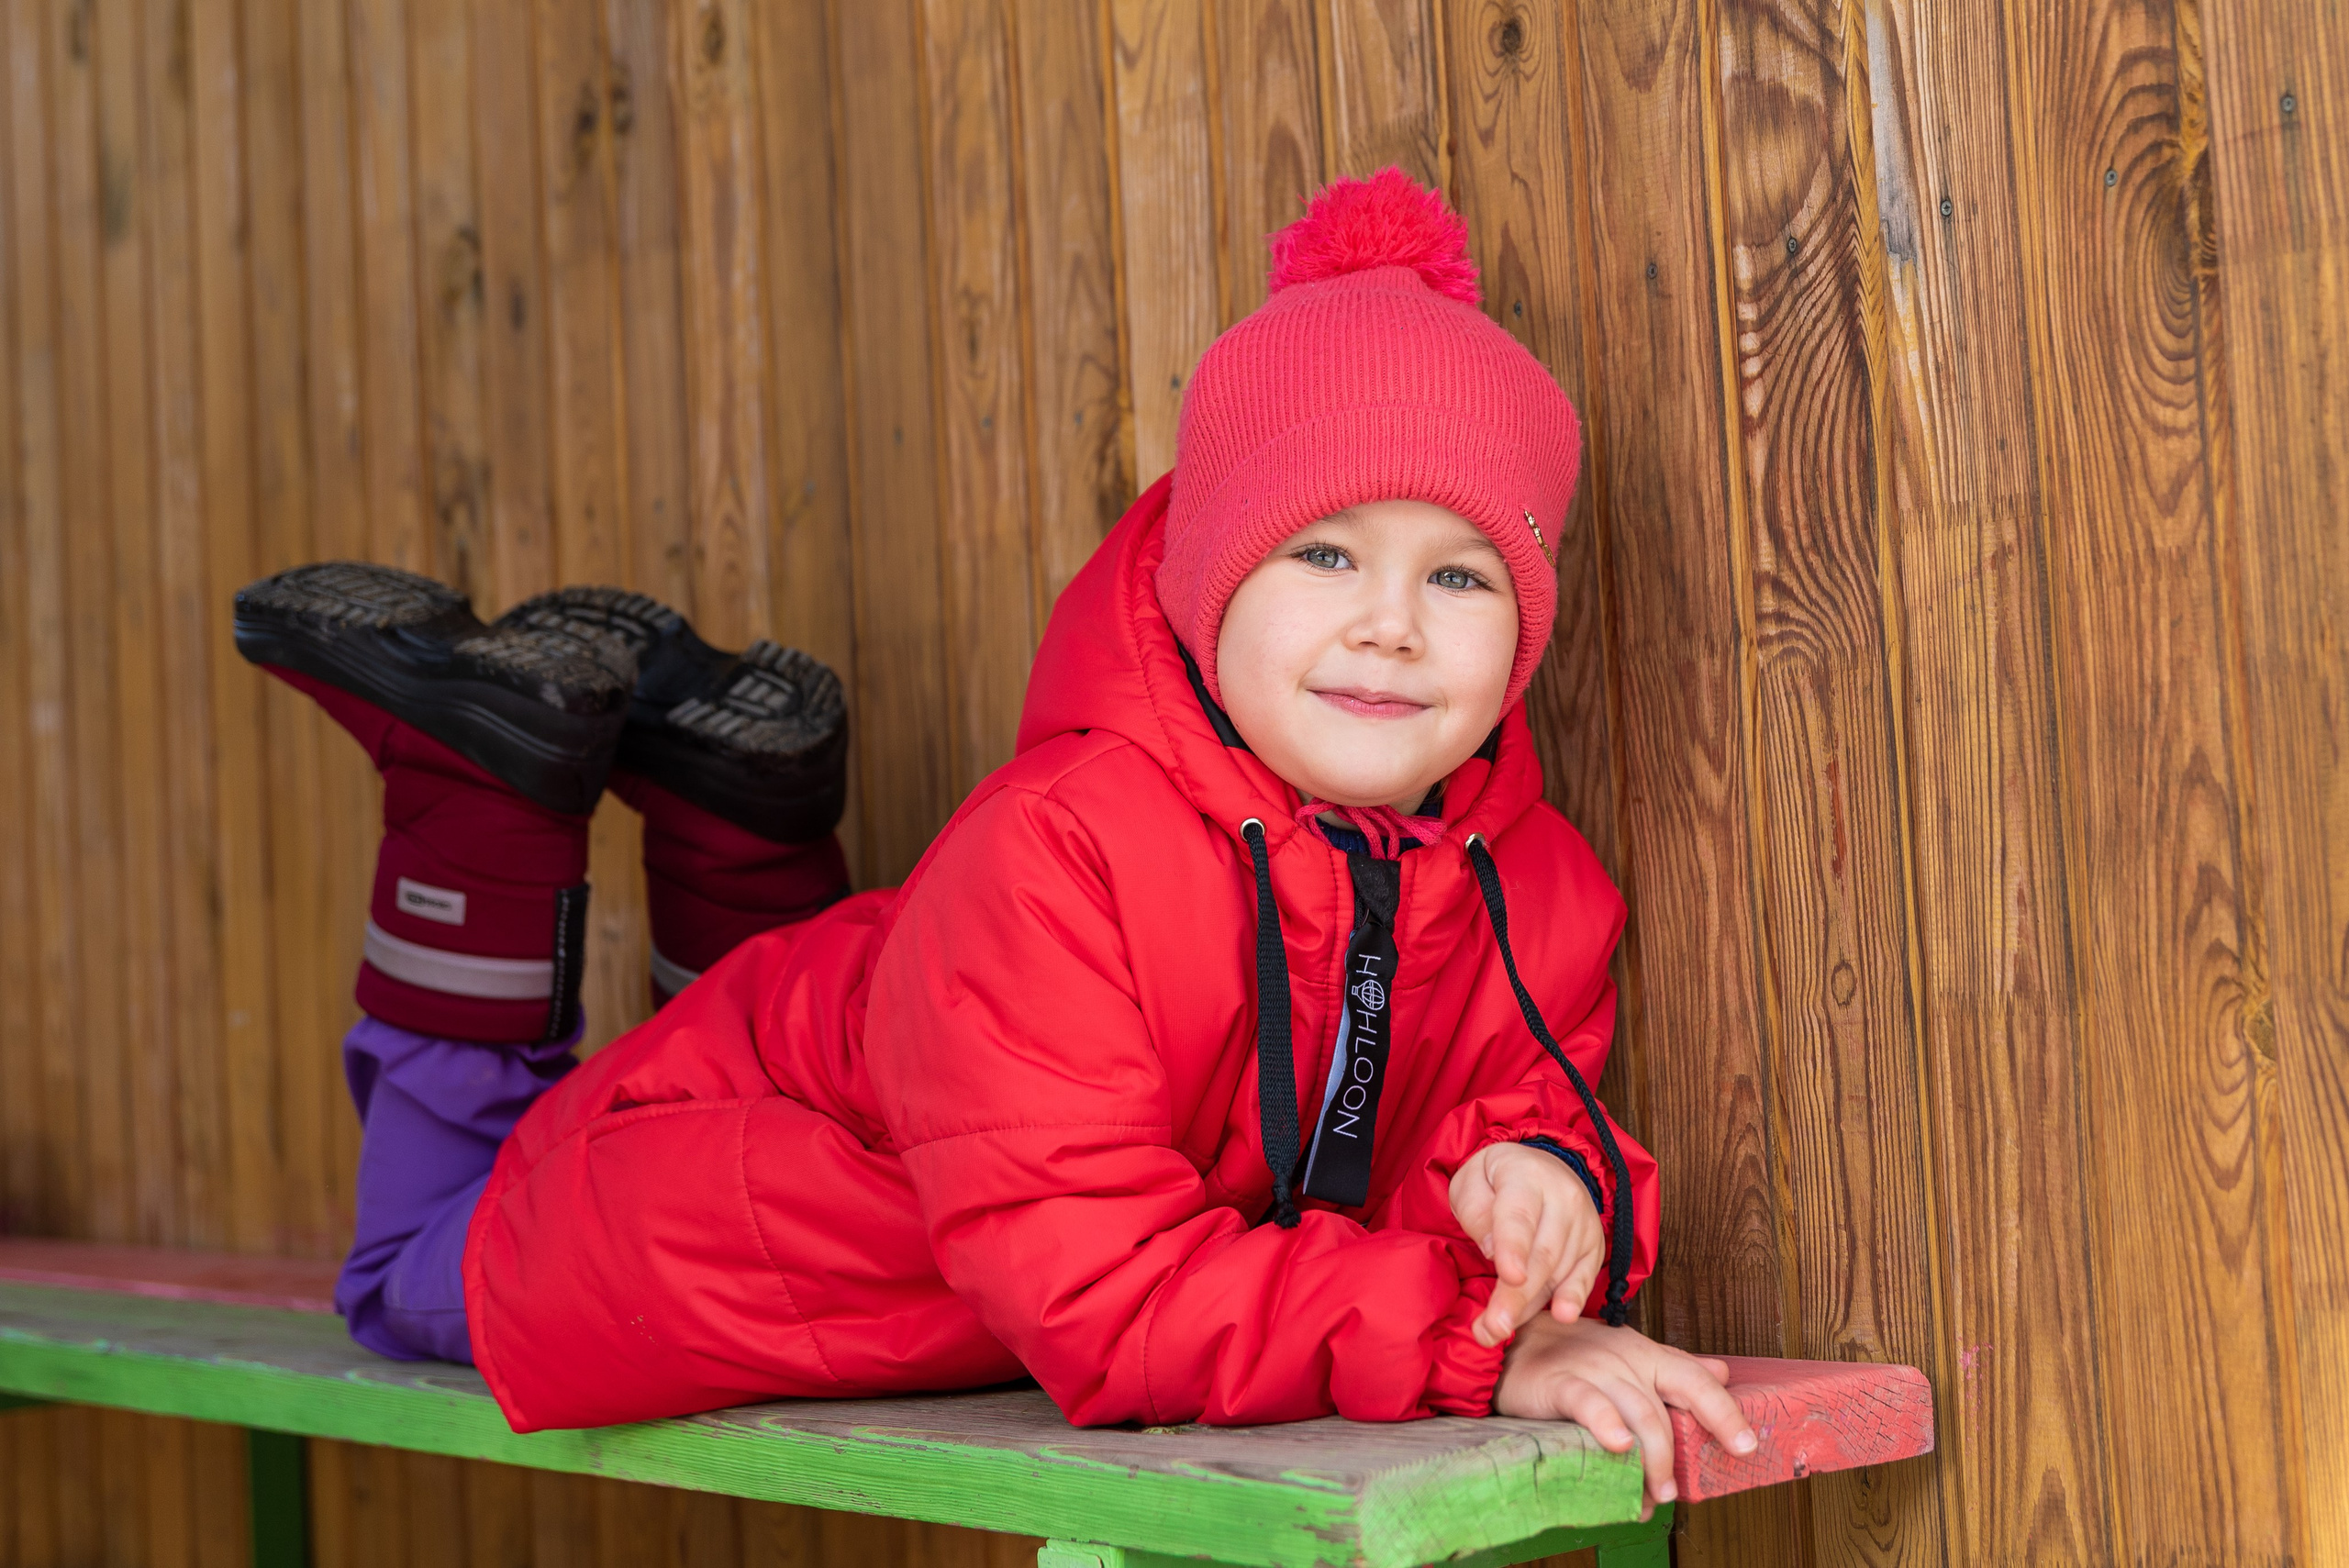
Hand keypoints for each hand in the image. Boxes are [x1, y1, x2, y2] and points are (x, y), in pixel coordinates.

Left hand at [1449, 1142, 1604, 1345]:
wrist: (1540, 1168)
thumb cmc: (1496, 1179)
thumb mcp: (1470, 1181)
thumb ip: (1476, 1211)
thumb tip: (1492, 1250)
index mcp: (1526, 1176)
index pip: (1519, 1216)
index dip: (1514, 1248)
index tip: (1509, 1276)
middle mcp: (1563, 1198)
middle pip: (1541, 1253)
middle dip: (1516, 1295)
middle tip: (1493, 1328)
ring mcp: (1584, 1223)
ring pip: (1557, 1272)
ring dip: (1528, 1306)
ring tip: (1495, 1330)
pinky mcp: (1593, 1246)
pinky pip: (1583, 1278)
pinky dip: (1572, 1299)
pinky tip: (1562, 1316)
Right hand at [1494, 1316, 1754, 1517]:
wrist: (1513, 1342)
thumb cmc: (1573, 1356)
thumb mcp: (1627, 1355)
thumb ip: (1674, 1367)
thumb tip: (1722, 1372)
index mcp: (1646, 1354)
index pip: (1695, 1381)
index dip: (1724, 1414)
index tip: (1745, 1447)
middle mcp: (1626, 1359)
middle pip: (1665, 1411)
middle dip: (1673, 1458)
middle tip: (1669, 1493)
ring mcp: (1595, 1368)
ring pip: (1637, 1414)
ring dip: (1649, 1460)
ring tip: (1647, 1496)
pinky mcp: (1561, 1383)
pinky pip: (1590, 1403)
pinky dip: (1607, 1424)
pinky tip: (1618, 1446)